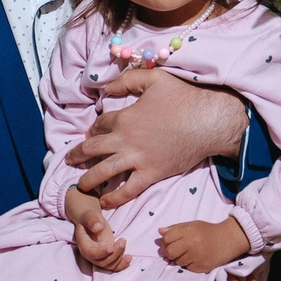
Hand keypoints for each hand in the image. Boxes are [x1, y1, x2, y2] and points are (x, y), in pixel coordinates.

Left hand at [64, 68, 248, 208]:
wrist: (210, 121)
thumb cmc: (184, 98)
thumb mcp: (155, 79)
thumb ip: (128, 81)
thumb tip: (107, 89)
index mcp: (124, 118)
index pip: (99, 125)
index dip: (92, 130)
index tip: (90, 135)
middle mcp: (125, 140)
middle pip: (92, 149)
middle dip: (77, 155)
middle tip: (69, 160)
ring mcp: (137, 159)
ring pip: (103, 172)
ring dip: (88, 179)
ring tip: (80, 185)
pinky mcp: (151, 174)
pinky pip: (127, 190)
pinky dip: (114, 197)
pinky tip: (104, 201)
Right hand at [66, 186, 129, 272]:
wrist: (91, 221)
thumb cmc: (89, 217)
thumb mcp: (89, 215)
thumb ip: (92, 220)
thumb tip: (98, 227)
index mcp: (84, 244)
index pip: (91, 253)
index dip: (101, 253)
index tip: (111, 247)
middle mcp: (91, 254)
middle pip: (102, 262)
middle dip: (114, 255)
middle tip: (122, 240)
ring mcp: (100, 257)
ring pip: (110, 266)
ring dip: (120, 259)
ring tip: (124, 243)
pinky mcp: (108, 257)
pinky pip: (115, 266)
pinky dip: (122, 264)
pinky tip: (129, 257)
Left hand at [157, 218, 251, 272]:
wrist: (228, 240)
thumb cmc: (207, 232)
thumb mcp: (191, 225)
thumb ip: (175, 228)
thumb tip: (160, 231)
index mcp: (188, 230)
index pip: (166, 239)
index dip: (165, 242)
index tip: (169, 242)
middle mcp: (192, 243)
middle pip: (169, 252)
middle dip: (169, 252)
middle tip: (175, 251)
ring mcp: (197, 256)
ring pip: (177, 262)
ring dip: (180, 259)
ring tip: (189, 253)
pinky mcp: (202, 266)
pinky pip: (187, 268)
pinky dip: (189, 264)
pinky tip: (196, 258)